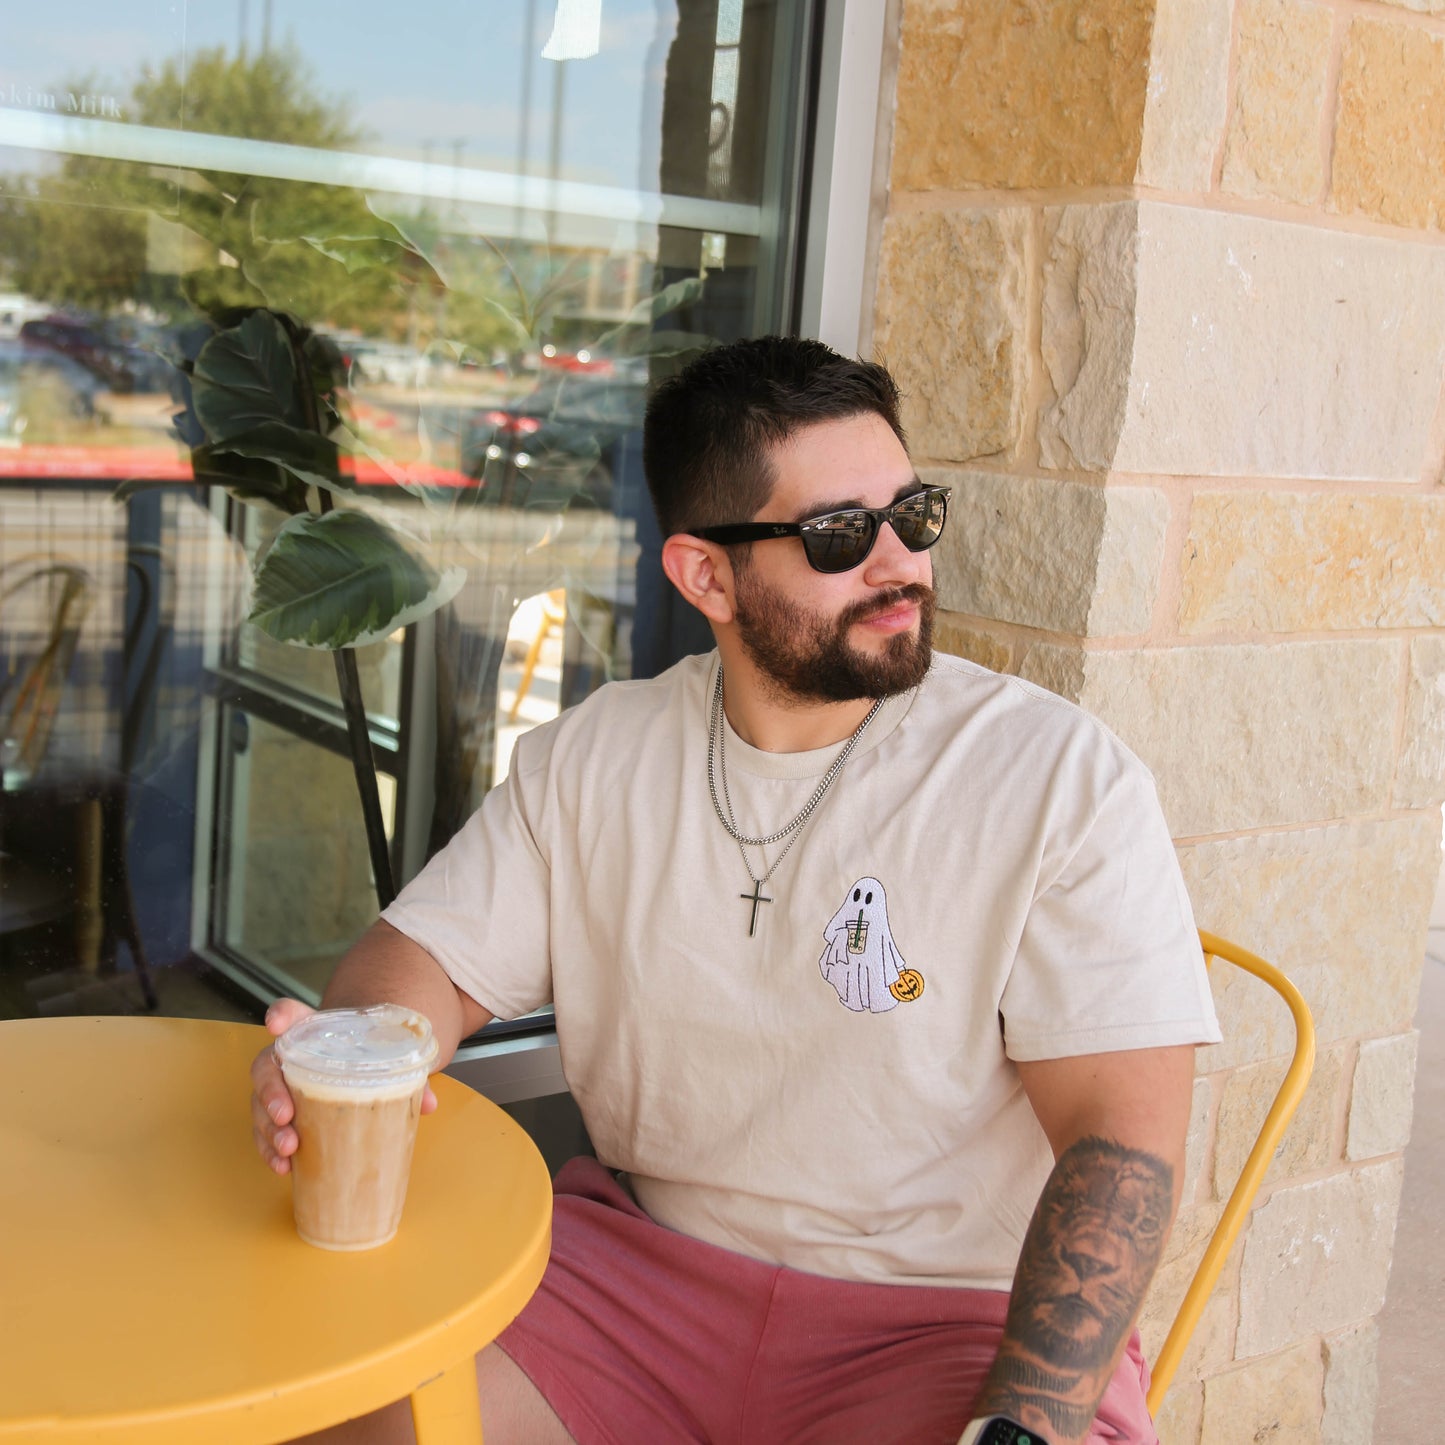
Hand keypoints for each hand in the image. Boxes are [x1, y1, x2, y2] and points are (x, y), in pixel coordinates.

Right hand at [249, 998, 439, 1174]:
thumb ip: (407, 1076)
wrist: (356, 1065)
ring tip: (288, 1149)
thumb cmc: (365, 1058)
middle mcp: (289, 1058)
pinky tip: (283, 1166)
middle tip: (286, 1116)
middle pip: (265, 1067)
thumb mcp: (386, 1060)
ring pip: (259, 1104)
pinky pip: (264, 1132)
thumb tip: (429, 1103)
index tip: (276, 1024)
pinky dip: (269, 1150)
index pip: (291, 1014)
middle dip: (270, 1093)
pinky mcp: (279, 1116)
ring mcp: (280, 1088)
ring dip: (268, 1129)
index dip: (280, 1015)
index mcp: (313, 1033)